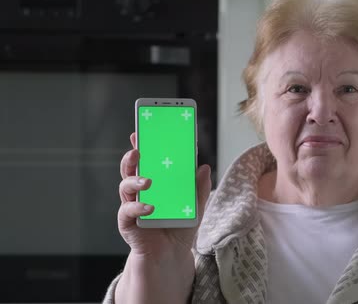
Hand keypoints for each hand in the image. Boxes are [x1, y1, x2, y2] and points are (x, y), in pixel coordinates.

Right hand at [117, 132, 210, 256]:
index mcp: (155, 182)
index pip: (147, 159)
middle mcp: (139, 190)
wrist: (171, 254)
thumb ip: (200, 188)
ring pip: (125, 185)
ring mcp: (131, 204)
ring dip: (135, 180)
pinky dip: (139, 207)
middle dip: (132, 156)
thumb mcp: (196, 206)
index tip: (143, 130)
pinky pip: (127, 211)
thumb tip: (205, 167)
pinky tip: (151, 207)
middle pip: (131, 168)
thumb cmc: (179, 226)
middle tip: (138, 149)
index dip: (143, 144)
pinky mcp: (127, 222)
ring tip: (148, 181)